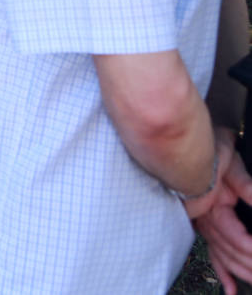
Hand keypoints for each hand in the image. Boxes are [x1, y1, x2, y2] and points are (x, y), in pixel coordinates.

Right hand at [193, 128, 251, 292]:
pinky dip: (222, 272)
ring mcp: (203, 224)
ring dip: (241, 273)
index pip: (239, 240)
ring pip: (224, 258)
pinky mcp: (203, 224)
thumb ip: (247, 188)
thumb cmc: (204, 149)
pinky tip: (229, 288)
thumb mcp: (232, 165)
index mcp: (213, 209)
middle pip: (232, 254)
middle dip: (251, 268)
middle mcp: (206, 221)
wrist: (177, 141)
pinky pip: (213, 253)